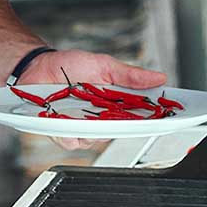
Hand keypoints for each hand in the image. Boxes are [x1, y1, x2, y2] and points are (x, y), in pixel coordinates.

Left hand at [20, 49, 167, 151]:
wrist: (37, 66)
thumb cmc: (69, 66)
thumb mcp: (103, 65)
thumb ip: (129, 75)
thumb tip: (159, 77)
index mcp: (114, 104)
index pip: (140, 116)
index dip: (155, 119)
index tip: (169, 117)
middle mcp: (100, 119)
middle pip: (119, 132)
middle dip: (124, 126)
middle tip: (124, 115)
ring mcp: (81, 127)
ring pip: (95, 140)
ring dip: (92, 128)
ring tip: (85, 112)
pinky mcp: (61, 132)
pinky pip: (70, 141)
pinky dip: (69, 132)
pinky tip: (65, 121)